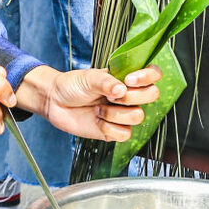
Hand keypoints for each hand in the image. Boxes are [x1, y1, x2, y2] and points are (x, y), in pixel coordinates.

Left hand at [37, 65, 161, 141]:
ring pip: (138, 116)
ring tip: (97, 109)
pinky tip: (96, 120)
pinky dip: (108, 128)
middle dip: (131, 97)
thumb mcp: (88, 77)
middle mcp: (128, 95)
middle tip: (111, 96)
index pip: (153, 74)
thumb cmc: (73, 85)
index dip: (148, 77)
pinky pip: (125, 134)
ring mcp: (123, 113)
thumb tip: (122, 89)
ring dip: (115, 113)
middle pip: (152, 95)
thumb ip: (106, 82)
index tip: (129, 80)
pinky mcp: (114, 131)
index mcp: (126, 77)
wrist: (55, 102)